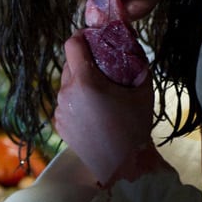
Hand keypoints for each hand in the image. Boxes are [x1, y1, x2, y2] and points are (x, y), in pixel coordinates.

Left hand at [53, 31, 156, 182]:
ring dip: (80, 81)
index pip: (72, 43)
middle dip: (84, 60)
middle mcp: (66, 94)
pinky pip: (65, 102)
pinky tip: (93, 110)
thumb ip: (136, 60)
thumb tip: (131, 39)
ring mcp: (59, 111)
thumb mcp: (143, 89)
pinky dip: (76, 100)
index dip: (83, 36)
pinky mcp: (58, 124)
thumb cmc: (135, 127)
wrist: (123, 166)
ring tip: (100, 92)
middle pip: (69, 63)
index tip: (94, 38)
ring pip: (66, 84)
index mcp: (85, 82)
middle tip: (103, 65)